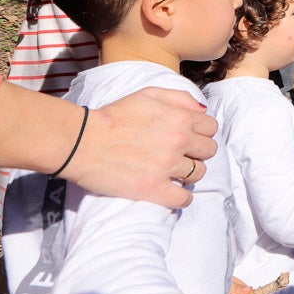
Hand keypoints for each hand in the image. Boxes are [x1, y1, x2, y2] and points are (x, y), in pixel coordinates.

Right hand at [63, 87, 217, 208]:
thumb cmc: (114, 115)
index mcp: (180, 118)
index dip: (202, 133)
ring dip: (190, 174)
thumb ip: (180, 98)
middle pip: (209, 151)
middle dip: (198, 152)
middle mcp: (179, 141)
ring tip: (175, 172)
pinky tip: (174, 193)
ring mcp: (167, 166)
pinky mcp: (153, 188)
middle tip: (182, 154)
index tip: (191, 138)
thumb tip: (202, 111)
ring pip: (198, 174)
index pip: (211, 128)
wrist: (82, 141)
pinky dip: (182, 198)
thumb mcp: (148, 94)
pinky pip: (183, 199)